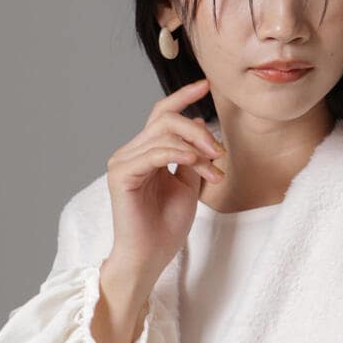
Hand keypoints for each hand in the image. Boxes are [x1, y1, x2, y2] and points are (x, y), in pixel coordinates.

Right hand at [104, 78, 227, 284]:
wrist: (150, 257)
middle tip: (220, 154)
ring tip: (214, 170)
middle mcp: (131, 152)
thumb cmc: (166, 227)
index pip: (162, 114)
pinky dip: (178, 154)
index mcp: (145, 153)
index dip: (183, 96)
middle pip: (166, 119)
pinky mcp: (121, 175)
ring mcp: (123, 162)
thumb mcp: (188, 185)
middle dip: (200, 132)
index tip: (207, 85)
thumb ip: (192, 156)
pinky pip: (154, 152)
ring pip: (163, 133)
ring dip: (196, 148)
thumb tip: (198, 123)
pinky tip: (195, 163)